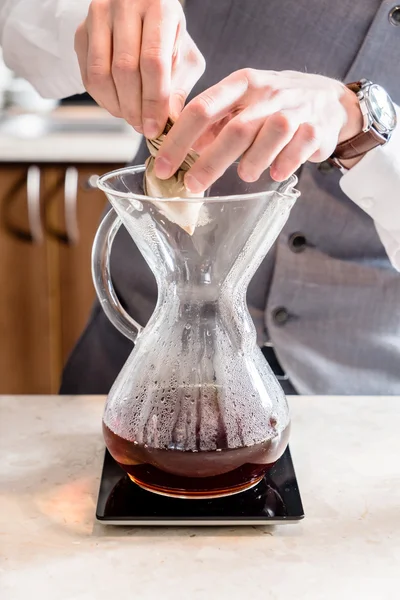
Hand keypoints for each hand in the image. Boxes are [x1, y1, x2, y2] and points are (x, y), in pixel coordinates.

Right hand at [74, 0, 204, 136]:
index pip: (153, 62)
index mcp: (159, 7)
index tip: (155, 127)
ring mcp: (99, 15)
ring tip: (132, 118)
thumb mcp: (186, 57)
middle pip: (124, 69)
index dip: (153, 101)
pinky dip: (103, 99)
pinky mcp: (82, 30)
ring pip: (101, 74)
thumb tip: (168, 121)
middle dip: (134, 107)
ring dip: (117, 106)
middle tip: (143, 127)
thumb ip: (179, 88)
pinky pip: (88, 75)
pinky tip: (119, 106)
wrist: (142, 10)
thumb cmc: (168, 36)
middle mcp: (125, 4)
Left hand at [154, 69, 362, 189]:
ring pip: (268, 137)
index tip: (163, 165)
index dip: (179, 139)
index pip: (202, 109)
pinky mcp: (315, 129)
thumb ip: (215, 123)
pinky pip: (297, 149)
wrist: (329, 100)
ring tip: (244, 175)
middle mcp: (267, 93)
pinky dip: (283, 165)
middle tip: (192, 185)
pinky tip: (275, 173)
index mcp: (242, 84)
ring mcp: (294, 110)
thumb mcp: (243, 102)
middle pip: (234, 129)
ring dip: (252, 162)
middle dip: (209, 162)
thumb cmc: (275, 104)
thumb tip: (183, 149)